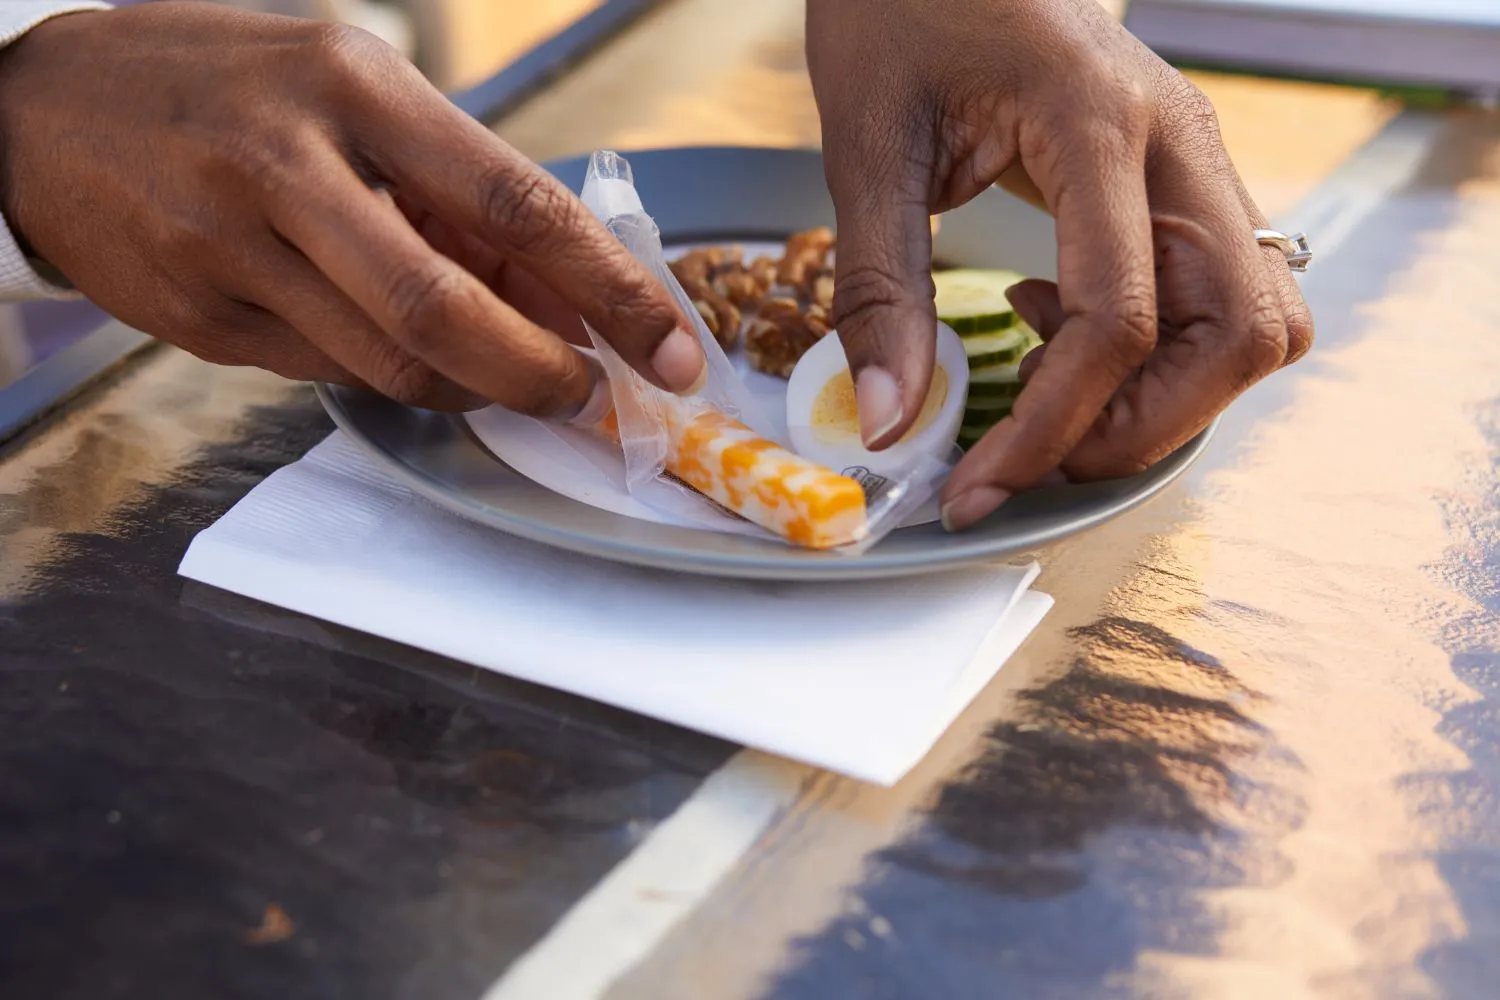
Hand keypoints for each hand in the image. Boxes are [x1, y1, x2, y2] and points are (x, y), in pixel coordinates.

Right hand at [0, 3, 704, 415]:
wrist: (40, 107)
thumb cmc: (227, 86)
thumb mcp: (349, 90)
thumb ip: (454, 189)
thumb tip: (566, 296)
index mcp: (352, 85)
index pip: (516, 205)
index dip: (610, 290)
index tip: (670, 350)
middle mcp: (288, 164)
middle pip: (446, 312)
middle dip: (543, 376)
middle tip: (592, 399)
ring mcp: (231, 247)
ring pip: (391, 364)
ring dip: (475, 385)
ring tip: (508, 369)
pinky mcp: (199, 316)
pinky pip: (328, 374)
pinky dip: (390, 375)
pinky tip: (400, 345)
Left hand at [806, 0, 1312, 528]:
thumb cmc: (902, 12)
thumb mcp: (868, 146)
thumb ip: (881, 289)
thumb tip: (893, 421)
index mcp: (1100, 124)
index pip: (1120, 319)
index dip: (1051, 426)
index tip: (974, 485)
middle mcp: (1182, 144)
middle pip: (1242, 334)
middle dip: (1142, 425)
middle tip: (1034, 453)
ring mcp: (1198, 160)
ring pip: (1258, 322)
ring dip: (1171, 395)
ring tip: (1054, 387)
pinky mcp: (1184, 179)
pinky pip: (1226, 294)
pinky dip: (1165, 350)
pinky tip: (1063, 324)